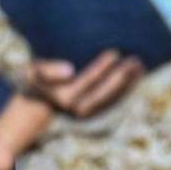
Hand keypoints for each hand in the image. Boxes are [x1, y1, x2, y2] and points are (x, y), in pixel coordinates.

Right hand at [23, 50, 145, 117]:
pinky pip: (113, 105)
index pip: (86, 82)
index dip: (101, 68)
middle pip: (102, 94)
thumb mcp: (32, 73)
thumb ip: (47, 69)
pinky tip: (137, 77)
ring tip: (139, 66)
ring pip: (110, 101)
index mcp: (61, 97)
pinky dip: (126, 92)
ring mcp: (86, 115)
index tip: (114, 53)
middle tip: (135, 60)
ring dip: (127, 85)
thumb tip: (69, 70)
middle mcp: (75, 110)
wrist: (35, 105)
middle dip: (120, 78)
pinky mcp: (94, 117)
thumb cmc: (36, 81)